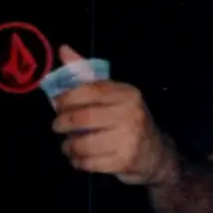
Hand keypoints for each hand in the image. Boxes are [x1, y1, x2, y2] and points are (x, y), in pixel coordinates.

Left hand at [49, 48, 175, 185]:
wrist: (155, 154)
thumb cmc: (127, 120)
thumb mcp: (112, 94)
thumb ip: (86, 74)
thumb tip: (63, 49)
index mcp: (126, 93)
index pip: (89, 90)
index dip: (66, 98)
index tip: (56, 105)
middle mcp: (130, 114)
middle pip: (83, 118)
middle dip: (63, 123)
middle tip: (57, 126)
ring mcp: (128, 139)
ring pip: (84, 143)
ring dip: (68, 146)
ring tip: (67, 145)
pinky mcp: (124, 161)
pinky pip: (89, 163)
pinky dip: (77, 161)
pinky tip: (77, 158)